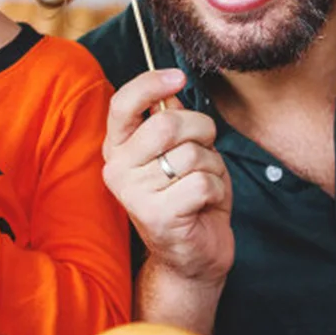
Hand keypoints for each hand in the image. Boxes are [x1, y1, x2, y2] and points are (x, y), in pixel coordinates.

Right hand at [102, 69, 233, 289]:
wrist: (192, 256)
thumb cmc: (189, 198)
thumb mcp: (179, 152)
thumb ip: (171, 122)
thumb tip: (172, 96)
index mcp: (118, 148)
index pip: (123, 104)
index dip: (151, 83)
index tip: (178, 78)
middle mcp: (118, 169)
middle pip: (167, 123)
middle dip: (201, 130)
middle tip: (206, 148)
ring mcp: (134, 194)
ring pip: (192, 154)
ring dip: (212, 166)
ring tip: (202, 185)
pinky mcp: (158, 216)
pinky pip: (203, 182)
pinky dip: (216, 190)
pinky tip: (205, 205)